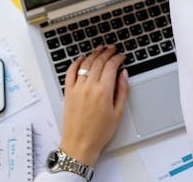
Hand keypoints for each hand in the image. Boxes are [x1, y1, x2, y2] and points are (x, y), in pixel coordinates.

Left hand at [59, 45, 128, 166]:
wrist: (80, 144)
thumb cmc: (99, 132)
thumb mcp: (118, 113)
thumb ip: (123, 91)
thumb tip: (124, 75)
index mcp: (104, 92)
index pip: (111, 66)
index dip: (118, 58)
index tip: (122, 56)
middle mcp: (89, 87)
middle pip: (99, 62)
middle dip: (107, 53)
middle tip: (112, 49)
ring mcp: (77, 88)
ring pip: (85, 64)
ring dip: (93, 54)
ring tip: (99, 49)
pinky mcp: (68, 92)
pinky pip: (70, 72)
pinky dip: (76, 62)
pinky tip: (81, 58)